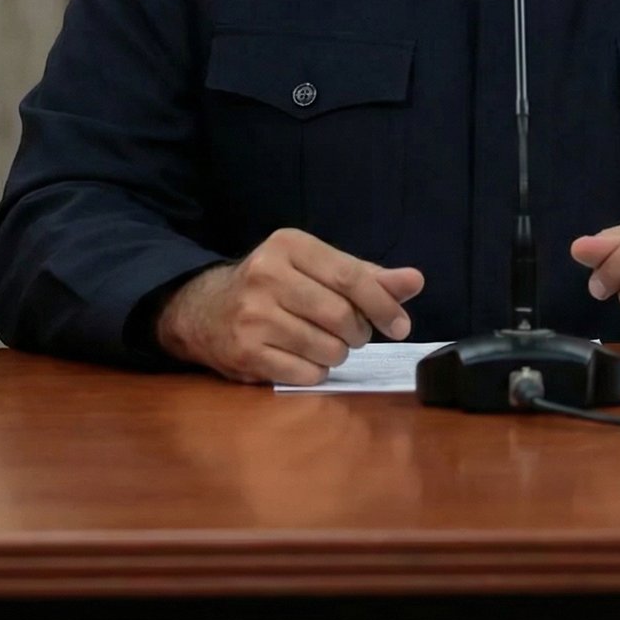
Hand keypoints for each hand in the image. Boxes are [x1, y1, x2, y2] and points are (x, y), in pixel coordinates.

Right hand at [155, 229, 424, 384]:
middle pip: (340, 316)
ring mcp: (253, 315)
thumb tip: (415, 281)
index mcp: (290, 245)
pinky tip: (305, 359)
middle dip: (358, 333)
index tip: (401, 325)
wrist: (204, 310)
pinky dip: (316, 373)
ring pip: (326, 348)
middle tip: (355, 335)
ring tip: (326, 344)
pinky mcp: (244, 353)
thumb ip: (366, 275)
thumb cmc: (274, 286)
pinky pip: (304, 374)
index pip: (351, 276)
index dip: (383, 303)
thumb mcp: (315, 268)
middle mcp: (267, 274)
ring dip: (338, 354)